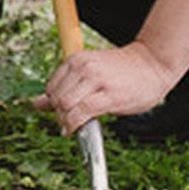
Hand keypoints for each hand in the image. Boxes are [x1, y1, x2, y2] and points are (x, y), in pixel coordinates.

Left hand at [34, 42, 174, 134]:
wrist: (153, 64)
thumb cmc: (121, 72)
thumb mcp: (89, 74)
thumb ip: (63, 88)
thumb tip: (34, 104)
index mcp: (76, 60)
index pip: (51, 88)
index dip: (54, 105)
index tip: (66, 112)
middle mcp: (83, 67)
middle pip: (56, 99)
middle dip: (59, 115)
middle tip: (70, 122)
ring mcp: (96, 80)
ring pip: (65, 106)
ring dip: (65, 121)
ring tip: (75, 125)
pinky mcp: (109, 96)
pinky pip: (81, 113)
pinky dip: (73, 125)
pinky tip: (75, 130)